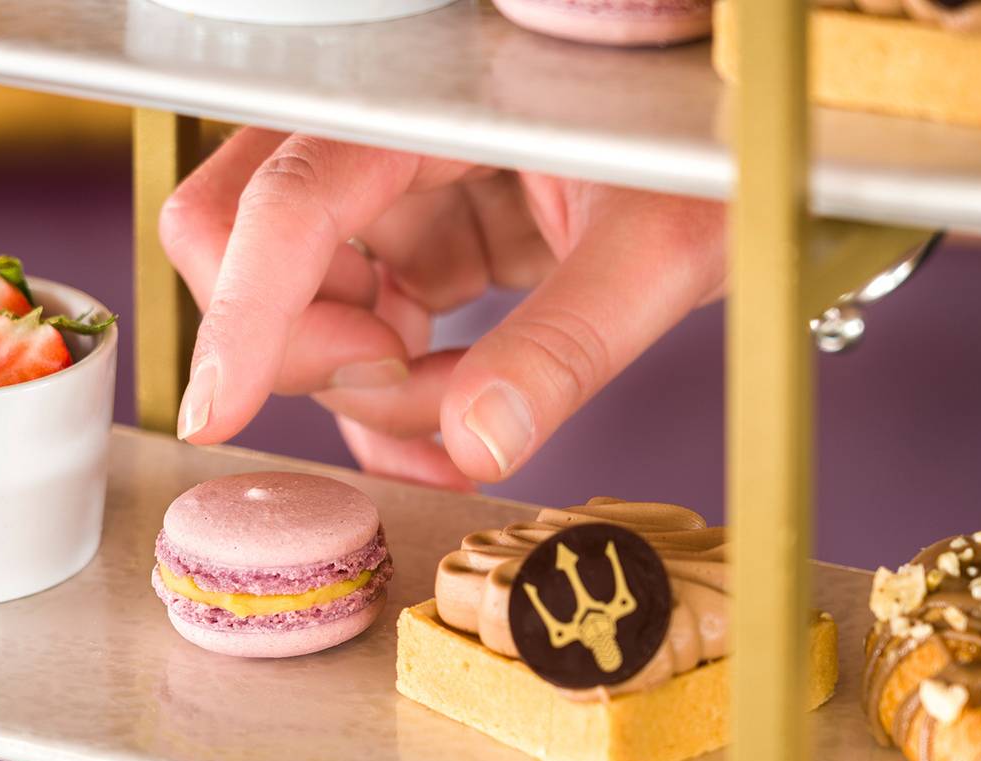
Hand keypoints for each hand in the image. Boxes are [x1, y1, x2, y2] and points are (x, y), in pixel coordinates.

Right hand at [160, 129, 727, 487]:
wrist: (761, 128)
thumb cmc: (724, 146)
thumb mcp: (665, 242)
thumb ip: (570, 339)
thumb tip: (475, 442)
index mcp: (431, 98)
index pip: (292, 197)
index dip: (244, 310)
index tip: (219, 414)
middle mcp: (393, 126)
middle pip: (251, 231)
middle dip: (301, 344)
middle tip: (406, 404)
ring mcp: (406, 178)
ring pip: (306, 290)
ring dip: (362, 382)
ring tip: (459, 429)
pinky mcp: (433, 226)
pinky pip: (368, 316)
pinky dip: (397, 387)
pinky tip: (457, 427)